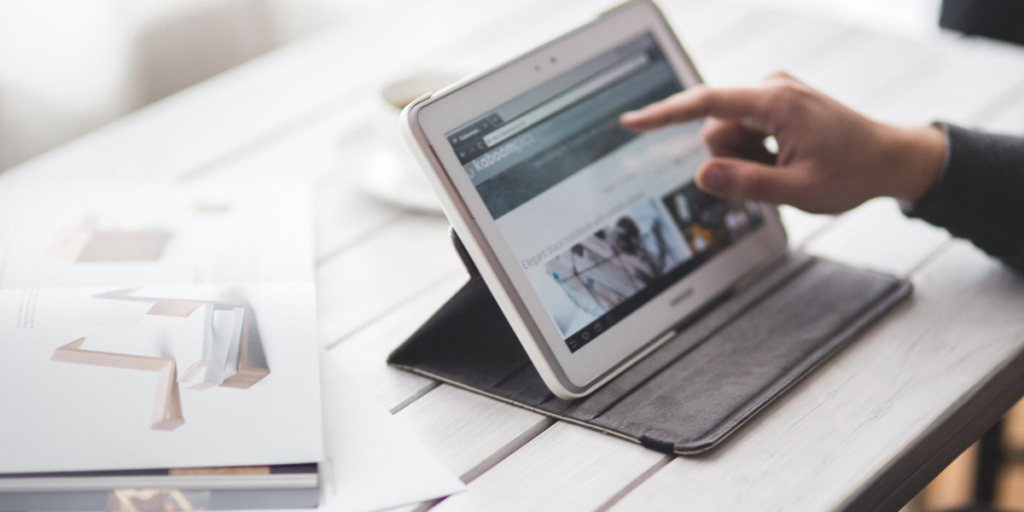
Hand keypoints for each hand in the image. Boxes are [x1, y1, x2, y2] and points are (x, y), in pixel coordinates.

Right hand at [619, 72, 946, 213]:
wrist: (891, 158)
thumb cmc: (853, 172)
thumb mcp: (798, 189)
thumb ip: (747, 183)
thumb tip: (702, 176)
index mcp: (776, 103)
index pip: (705, 105)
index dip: (663, 115)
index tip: (631, 122)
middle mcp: (771, 88)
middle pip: (716, 128)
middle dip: (731, 158)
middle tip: (773, 174)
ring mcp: (775, 94)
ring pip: (728, 133)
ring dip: (745, 158)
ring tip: (784, 167)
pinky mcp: (777, 104)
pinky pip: (745, 130)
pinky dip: (756, 151)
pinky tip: (786, 159)